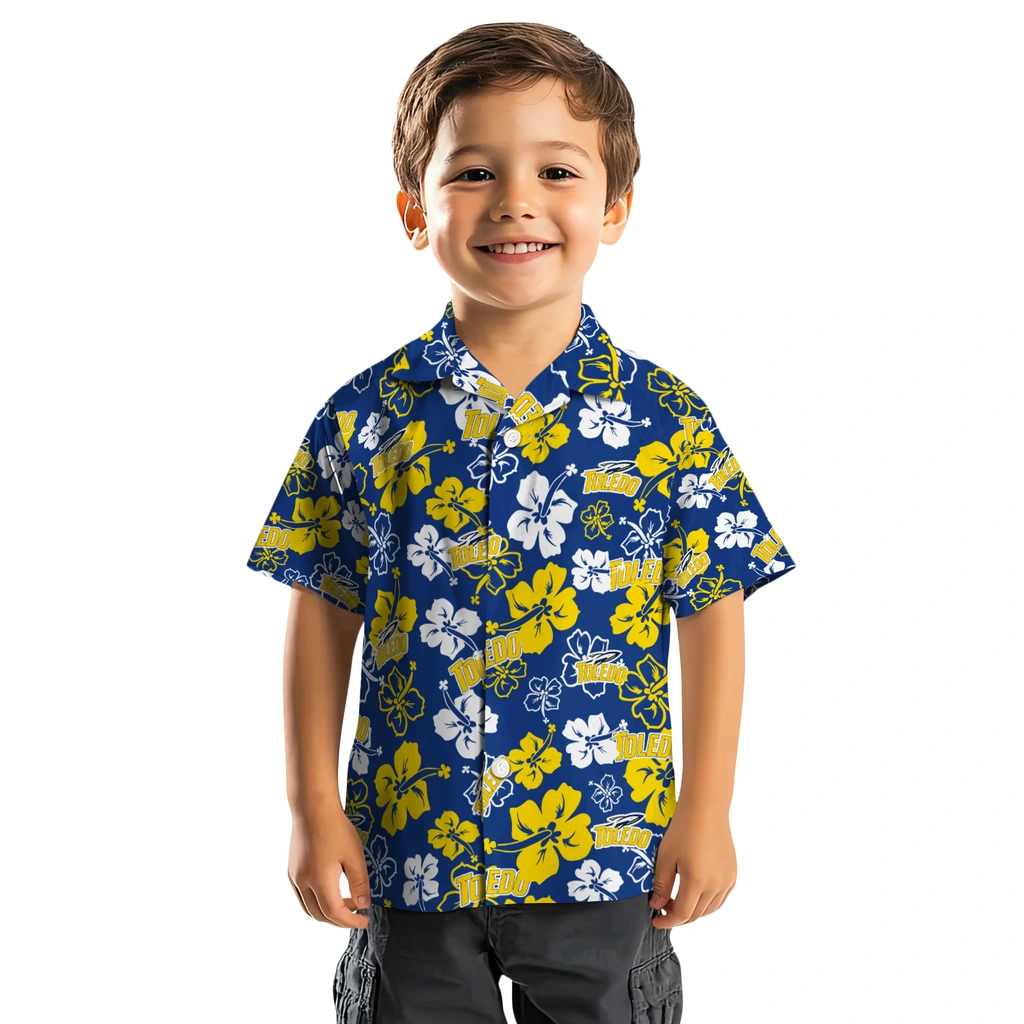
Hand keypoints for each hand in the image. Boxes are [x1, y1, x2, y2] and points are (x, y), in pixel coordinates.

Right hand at [287, 798, 371, 927]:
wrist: (312, 807)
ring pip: (309, 908)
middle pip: (321, 915)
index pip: (335, 914)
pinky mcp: (292, 870)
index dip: (351, 922)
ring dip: (327, 912)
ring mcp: (295, 877)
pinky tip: (330, 891)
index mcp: (320, 882)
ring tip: (346, 902)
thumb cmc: (335, 828)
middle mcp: (303, 883)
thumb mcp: (355, 855)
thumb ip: (360, 883)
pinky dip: (316, 902)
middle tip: (358, 912)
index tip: (364, 920)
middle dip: (340, 919)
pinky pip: (302, 896)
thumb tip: (363, 904)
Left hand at [648, 802, 736, 928]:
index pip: (682, 914)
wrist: (706, 810)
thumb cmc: (683, 829)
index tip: (656, 920)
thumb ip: (662, 885)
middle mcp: (715, 885)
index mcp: (697, 882)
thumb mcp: (666, 857)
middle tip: (664, 907)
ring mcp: (726, 881)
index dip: (668, 921)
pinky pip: (720, 898)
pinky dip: (707, 902)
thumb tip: (657, 905)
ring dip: (693, 910)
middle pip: (696, 914)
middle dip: (678, 915)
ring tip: (678, 900)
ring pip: (709, 909)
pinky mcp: (732, 874)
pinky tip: (695, 893)